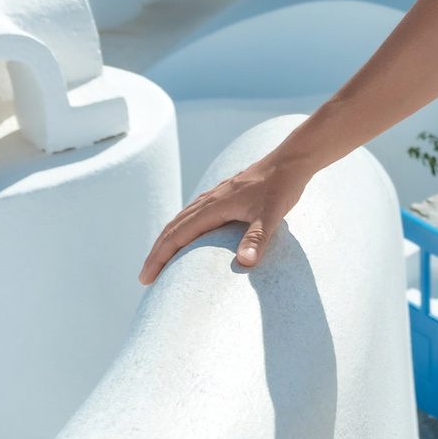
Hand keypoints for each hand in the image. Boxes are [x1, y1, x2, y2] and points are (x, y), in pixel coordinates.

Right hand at [137, 150, 313, 283]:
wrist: (292, 160)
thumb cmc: (282, 187)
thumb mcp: (272, 214)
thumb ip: (257, 238)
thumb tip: (245, 263)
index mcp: (214, 206)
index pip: (177, 235)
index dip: (159, 258)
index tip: (145, 279)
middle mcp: (210, 200)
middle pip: (173, 227)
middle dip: (157, 253)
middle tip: (145, 278)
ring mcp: (217, 195)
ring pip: (182, 219)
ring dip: (167, 240)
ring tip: (160, 260)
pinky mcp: (226, 194)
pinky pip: (194, 212)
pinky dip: (182, 227)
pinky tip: (188, 234)